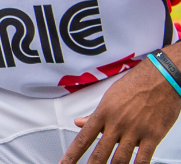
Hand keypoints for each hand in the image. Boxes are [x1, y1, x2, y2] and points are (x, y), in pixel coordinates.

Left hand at [60, 55, 180, 163]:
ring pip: (120, 159)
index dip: (72, 154)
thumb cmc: (134, 85)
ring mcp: (135, 131)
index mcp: (103, 114)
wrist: (161, 78)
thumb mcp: (109, 98)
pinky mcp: (153, 136)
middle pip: (100, 152)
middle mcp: (117, 124)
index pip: (83, 138)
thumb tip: (78, 123)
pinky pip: (143, 158)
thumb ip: (94, 114)